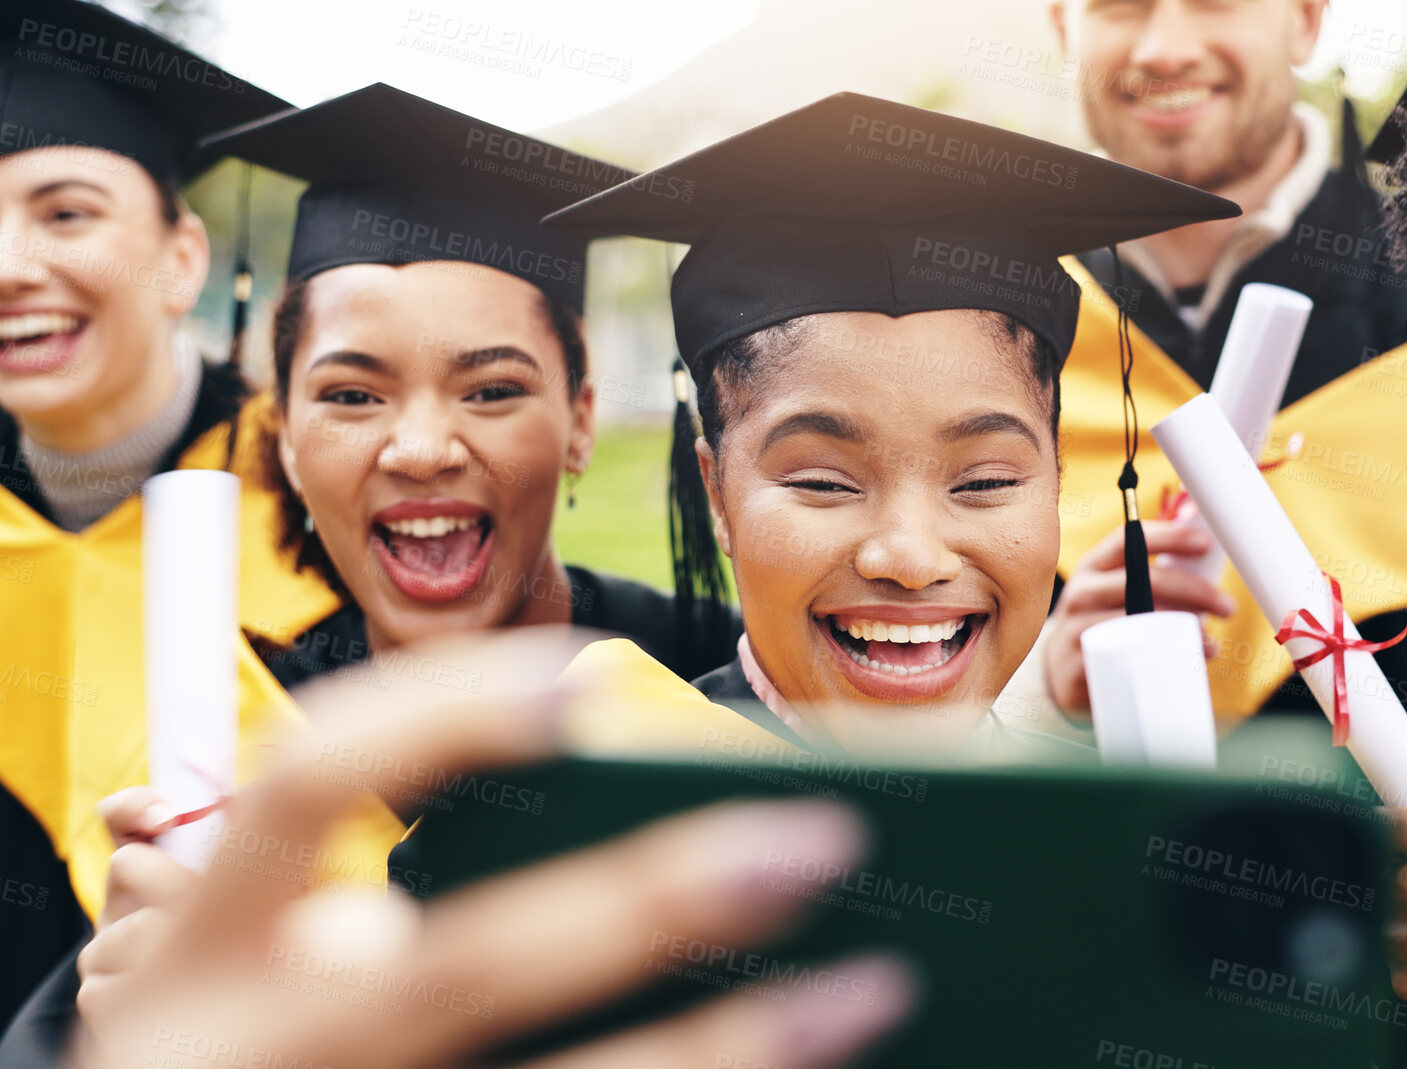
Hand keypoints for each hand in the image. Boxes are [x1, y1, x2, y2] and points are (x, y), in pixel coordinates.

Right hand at [76, 629, 915, 1068]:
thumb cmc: (238, 1063)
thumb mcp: (241, 997)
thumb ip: (353, 927)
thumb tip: (647, 839)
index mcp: (199, 960)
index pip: (303, 785)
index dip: (440, 718)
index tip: (582, 683)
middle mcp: (257, 1054)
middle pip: (473, 966)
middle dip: (655, 901)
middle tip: (822, 837)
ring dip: (730, 1044)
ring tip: (873, 988)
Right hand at [1045, 519, 1234, 713]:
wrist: (1060, 672)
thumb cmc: (1104, 623)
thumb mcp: (1114, 592)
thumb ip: (1150, 575)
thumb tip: (1206, 554)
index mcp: (1093, 567)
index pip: (1129, 540)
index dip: (1169, 536)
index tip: (1206, 543)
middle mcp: (1082, 593)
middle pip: (1145, 581)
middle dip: (1194, 590)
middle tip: (1226, 606)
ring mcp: (1077, 630)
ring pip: (1140, 623)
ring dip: (1184, 629)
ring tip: (1212, 642)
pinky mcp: (1082, 667)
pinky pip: (1130, 660)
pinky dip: (1166, 661)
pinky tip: (1187, 663)